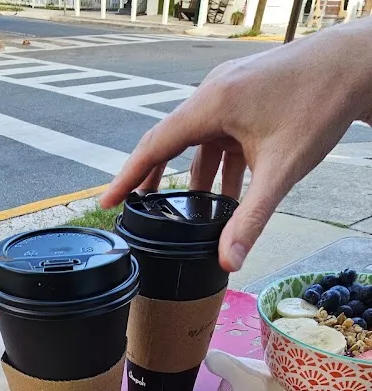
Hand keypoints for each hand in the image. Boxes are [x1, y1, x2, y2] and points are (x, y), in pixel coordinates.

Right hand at [101, 21, 371, 271]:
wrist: (354, 65)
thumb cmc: (320, 105)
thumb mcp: (281, 171)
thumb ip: (251, 219)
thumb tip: (229, 263)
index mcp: (212, 104)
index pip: (155, 144)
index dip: (128, 176)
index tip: (106, 202)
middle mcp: (214, 93)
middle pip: (169, 141)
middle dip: (153, 179)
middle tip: (135, 210)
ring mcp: (230, 92)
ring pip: (197, 140)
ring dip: (193, 176)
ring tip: (185, 213)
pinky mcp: (246, 96)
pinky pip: (220, 133)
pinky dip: (218, 163)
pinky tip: (228, 192)